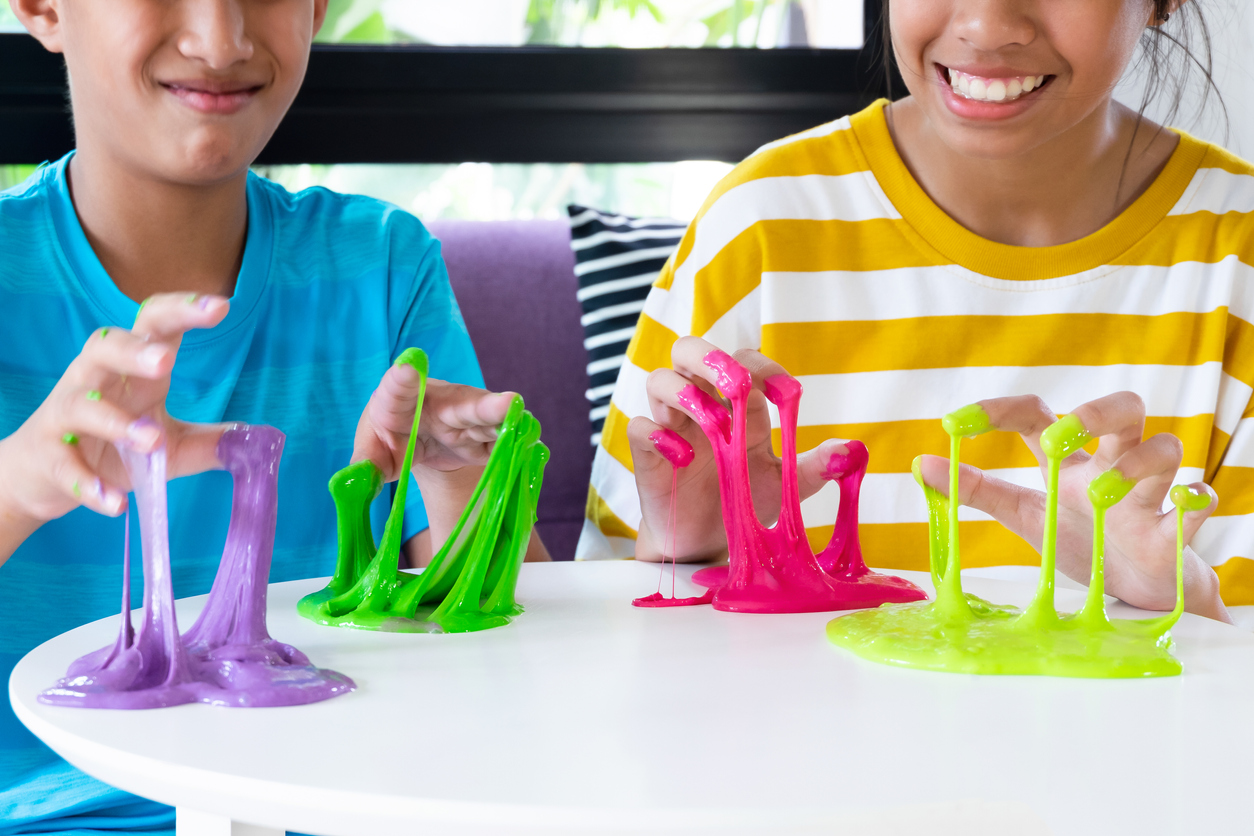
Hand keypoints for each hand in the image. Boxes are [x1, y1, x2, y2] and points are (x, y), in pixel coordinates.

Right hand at [0, 294, 230, 551]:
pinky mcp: (49, 456)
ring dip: (116, 422)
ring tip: (151, 440)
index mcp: (132, 370)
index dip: (183, 311)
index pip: (154, 326)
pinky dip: (89, 484)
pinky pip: (66, 466)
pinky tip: (115, 502)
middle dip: (133, 350)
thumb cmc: (113, 446)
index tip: (220, 306)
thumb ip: (210, 441)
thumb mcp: (170, 445)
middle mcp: (95, 381)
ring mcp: (67, 416)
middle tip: (165, 360)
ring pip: (82, 404)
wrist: (43, 475)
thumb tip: (256, 443)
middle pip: (104, 347)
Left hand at [351, 361, 515, 480]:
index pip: (398, 386)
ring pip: (490, 419)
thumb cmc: (391, 437)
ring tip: (520, 416)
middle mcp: (440, 402)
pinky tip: (529, 440)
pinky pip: (502, 440)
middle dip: (483, 404)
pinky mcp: (485, 437)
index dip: (403, 378)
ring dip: (505, 420)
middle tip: (507, 401)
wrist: (420, 436)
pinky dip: (515, 441)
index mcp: (400, 398)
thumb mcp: (373, 451)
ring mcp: (468, 418)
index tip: (405, 368)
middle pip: (462, 402)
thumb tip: (353, 485)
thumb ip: (365, 464)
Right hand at [626, 336, 850, 562]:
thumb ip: (813, 466)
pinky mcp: (647, 455)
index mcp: (737, 405)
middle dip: (711, 357)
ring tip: (711, 424)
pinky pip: (639, 428)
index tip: (787, 395)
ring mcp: (671, 426)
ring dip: (684, 393)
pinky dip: (657, 435)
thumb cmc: (747, 503)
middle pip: (689, 350)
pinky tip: (682, 459)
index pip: (744, 361)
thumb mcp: (785, 486)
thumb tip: (851, 451)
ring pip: (659, 379)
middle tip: (735, 382)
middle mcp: (701, 405)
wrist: (709, 544)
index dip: (764, 368)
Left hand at [917, 391, 1228, 621]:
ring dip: (1136, 464)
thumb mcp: (1024, 515)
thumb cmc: (1083, 541)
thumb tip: (920, 463)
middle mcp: (1115, 466)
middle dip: (1098, 410)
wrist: (1138, 595)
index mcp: (1071, 462)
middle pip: (1125, 408)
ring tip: (1102, 493)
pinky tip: (1182, 503)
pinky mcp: (1180, 531)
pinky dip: (1195, 498)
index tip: (957, 421)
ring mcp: (1152, 495)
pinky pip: (1201, 501)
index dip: (1001, 408)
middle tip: (1064, 434)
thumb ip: (976, 489)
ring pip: (1166, 448)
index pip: (1039, 415)